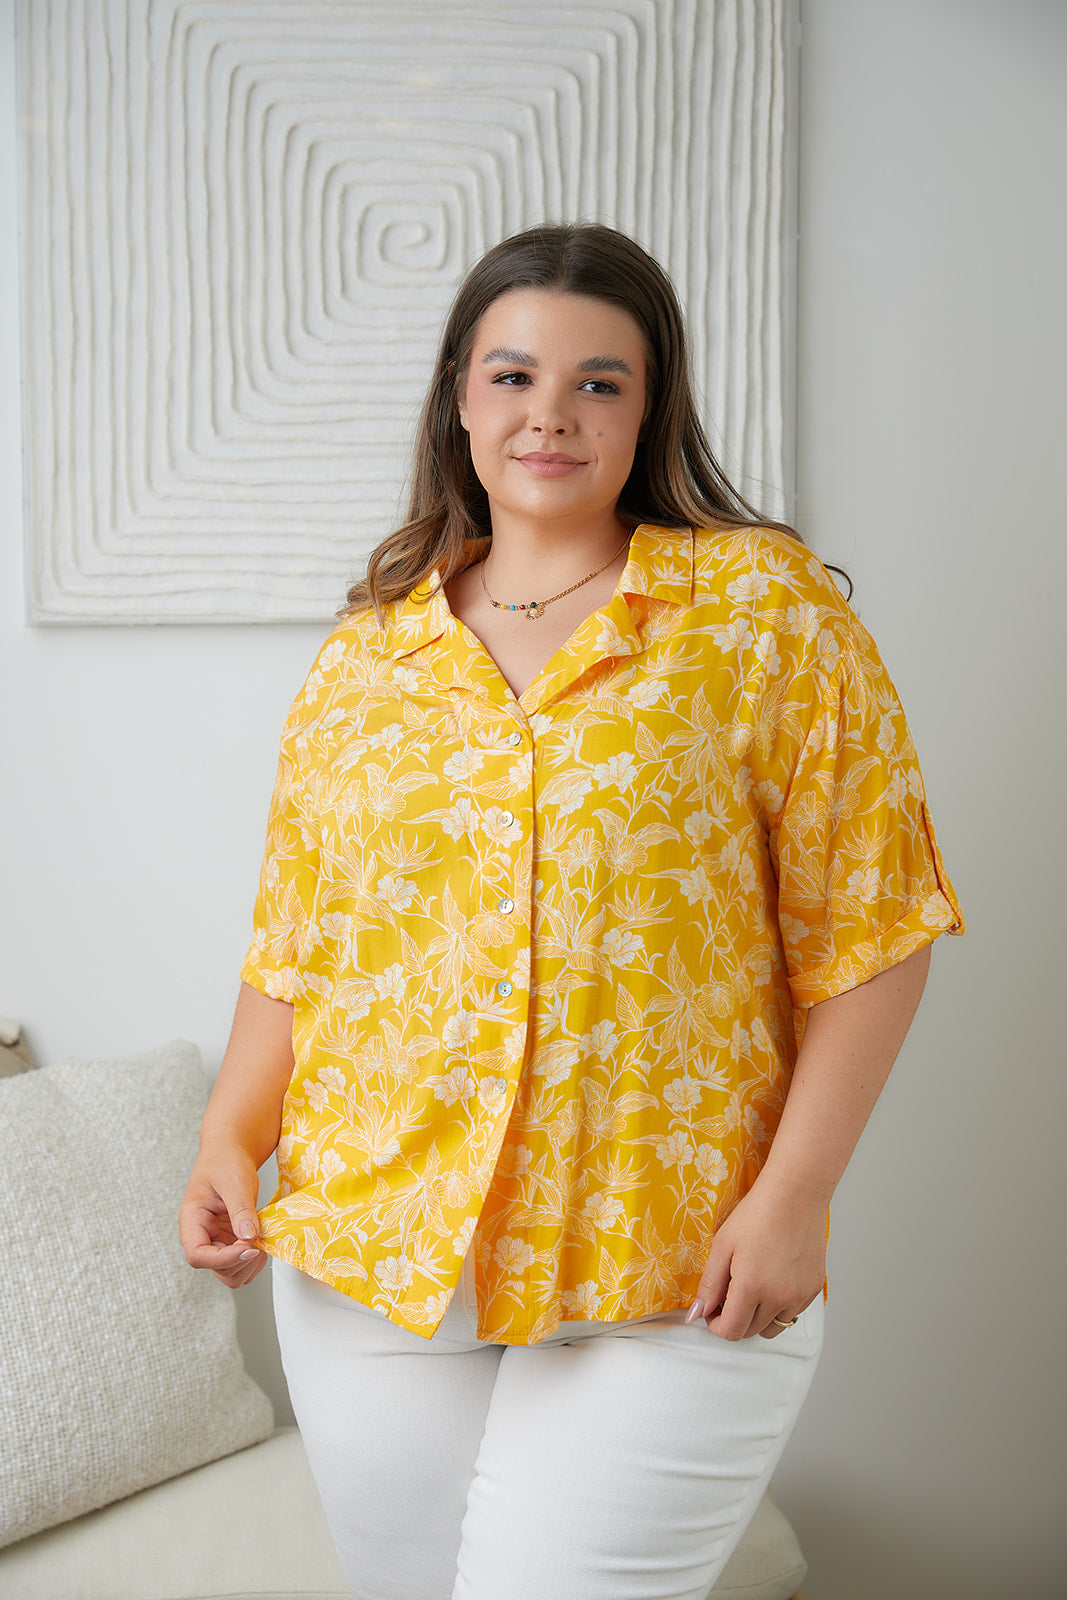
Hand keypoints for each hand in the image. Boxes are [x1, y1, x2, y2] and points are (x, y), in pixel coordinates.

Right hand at [178, 1143, 265, 1289]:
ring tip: (262, 1240)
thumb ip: (241, 1209)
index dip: (223, 1259)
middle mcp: (200, 1235)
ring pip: (229, 1272)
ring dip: (248, 1264)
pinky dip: (254, 1259)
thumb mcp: (235, 1181)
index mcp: (191, 1220)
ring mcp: (216, 1240)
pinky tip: (262, 1240)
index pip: (198, 1255)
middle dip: (240, 1261)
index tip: (249, 1247)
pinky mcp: (230, 1240)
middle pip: (216, 1269)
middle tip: (260, 1241)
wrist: (230, 1152)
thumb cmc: (226, 1160)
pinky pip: (240, 1262)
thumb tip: (249, 1236)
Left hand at [685, 1174, 826, 1339]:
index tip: (712, 1308)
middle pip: (750, 1331)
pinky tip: (772, 1280)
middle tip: (728, 1292)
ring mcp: (799, 1295)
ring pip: (773, 1327)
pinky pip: (792, 1313)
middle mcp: (779, 1298)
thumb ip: (709, 1285)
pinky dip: (779, 1307)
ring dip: (757, 1317)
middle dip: (734, 1318)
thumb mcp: (722, 1246)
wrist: (795, 1194)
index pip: (731, 1331)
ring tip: (752, 1287)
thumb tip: (695, 1315)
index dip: (715, 1324)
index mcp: (752, 1288)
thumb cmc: (757, 1214)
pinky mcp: (814, 1289)